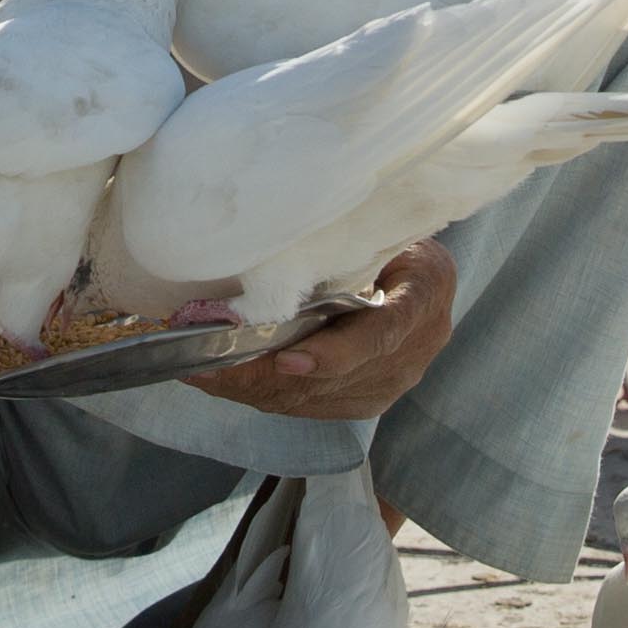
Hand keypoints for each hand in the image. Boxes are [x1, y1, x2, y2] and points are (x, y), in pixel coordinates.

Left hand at [185, 238, 456, 418]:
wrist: (418, 265)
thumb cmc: (386, 229)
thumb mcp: (374, 221)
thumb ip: (339, 239)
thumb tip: (270, 239)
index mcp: (425, 291)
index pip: (383, 332)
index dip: (336, 352)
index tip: (287, 358)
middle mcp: (419, 346)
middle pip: (337, 377)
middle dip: (266, 375)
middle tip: (207, 364)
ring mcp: (397, 380)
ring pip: (316, 398)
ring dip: (255, 389)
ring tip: (202, 373)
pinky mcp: (370, 398)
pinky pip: (312, 407)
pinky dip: (265, 395)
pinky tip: (226, 381)